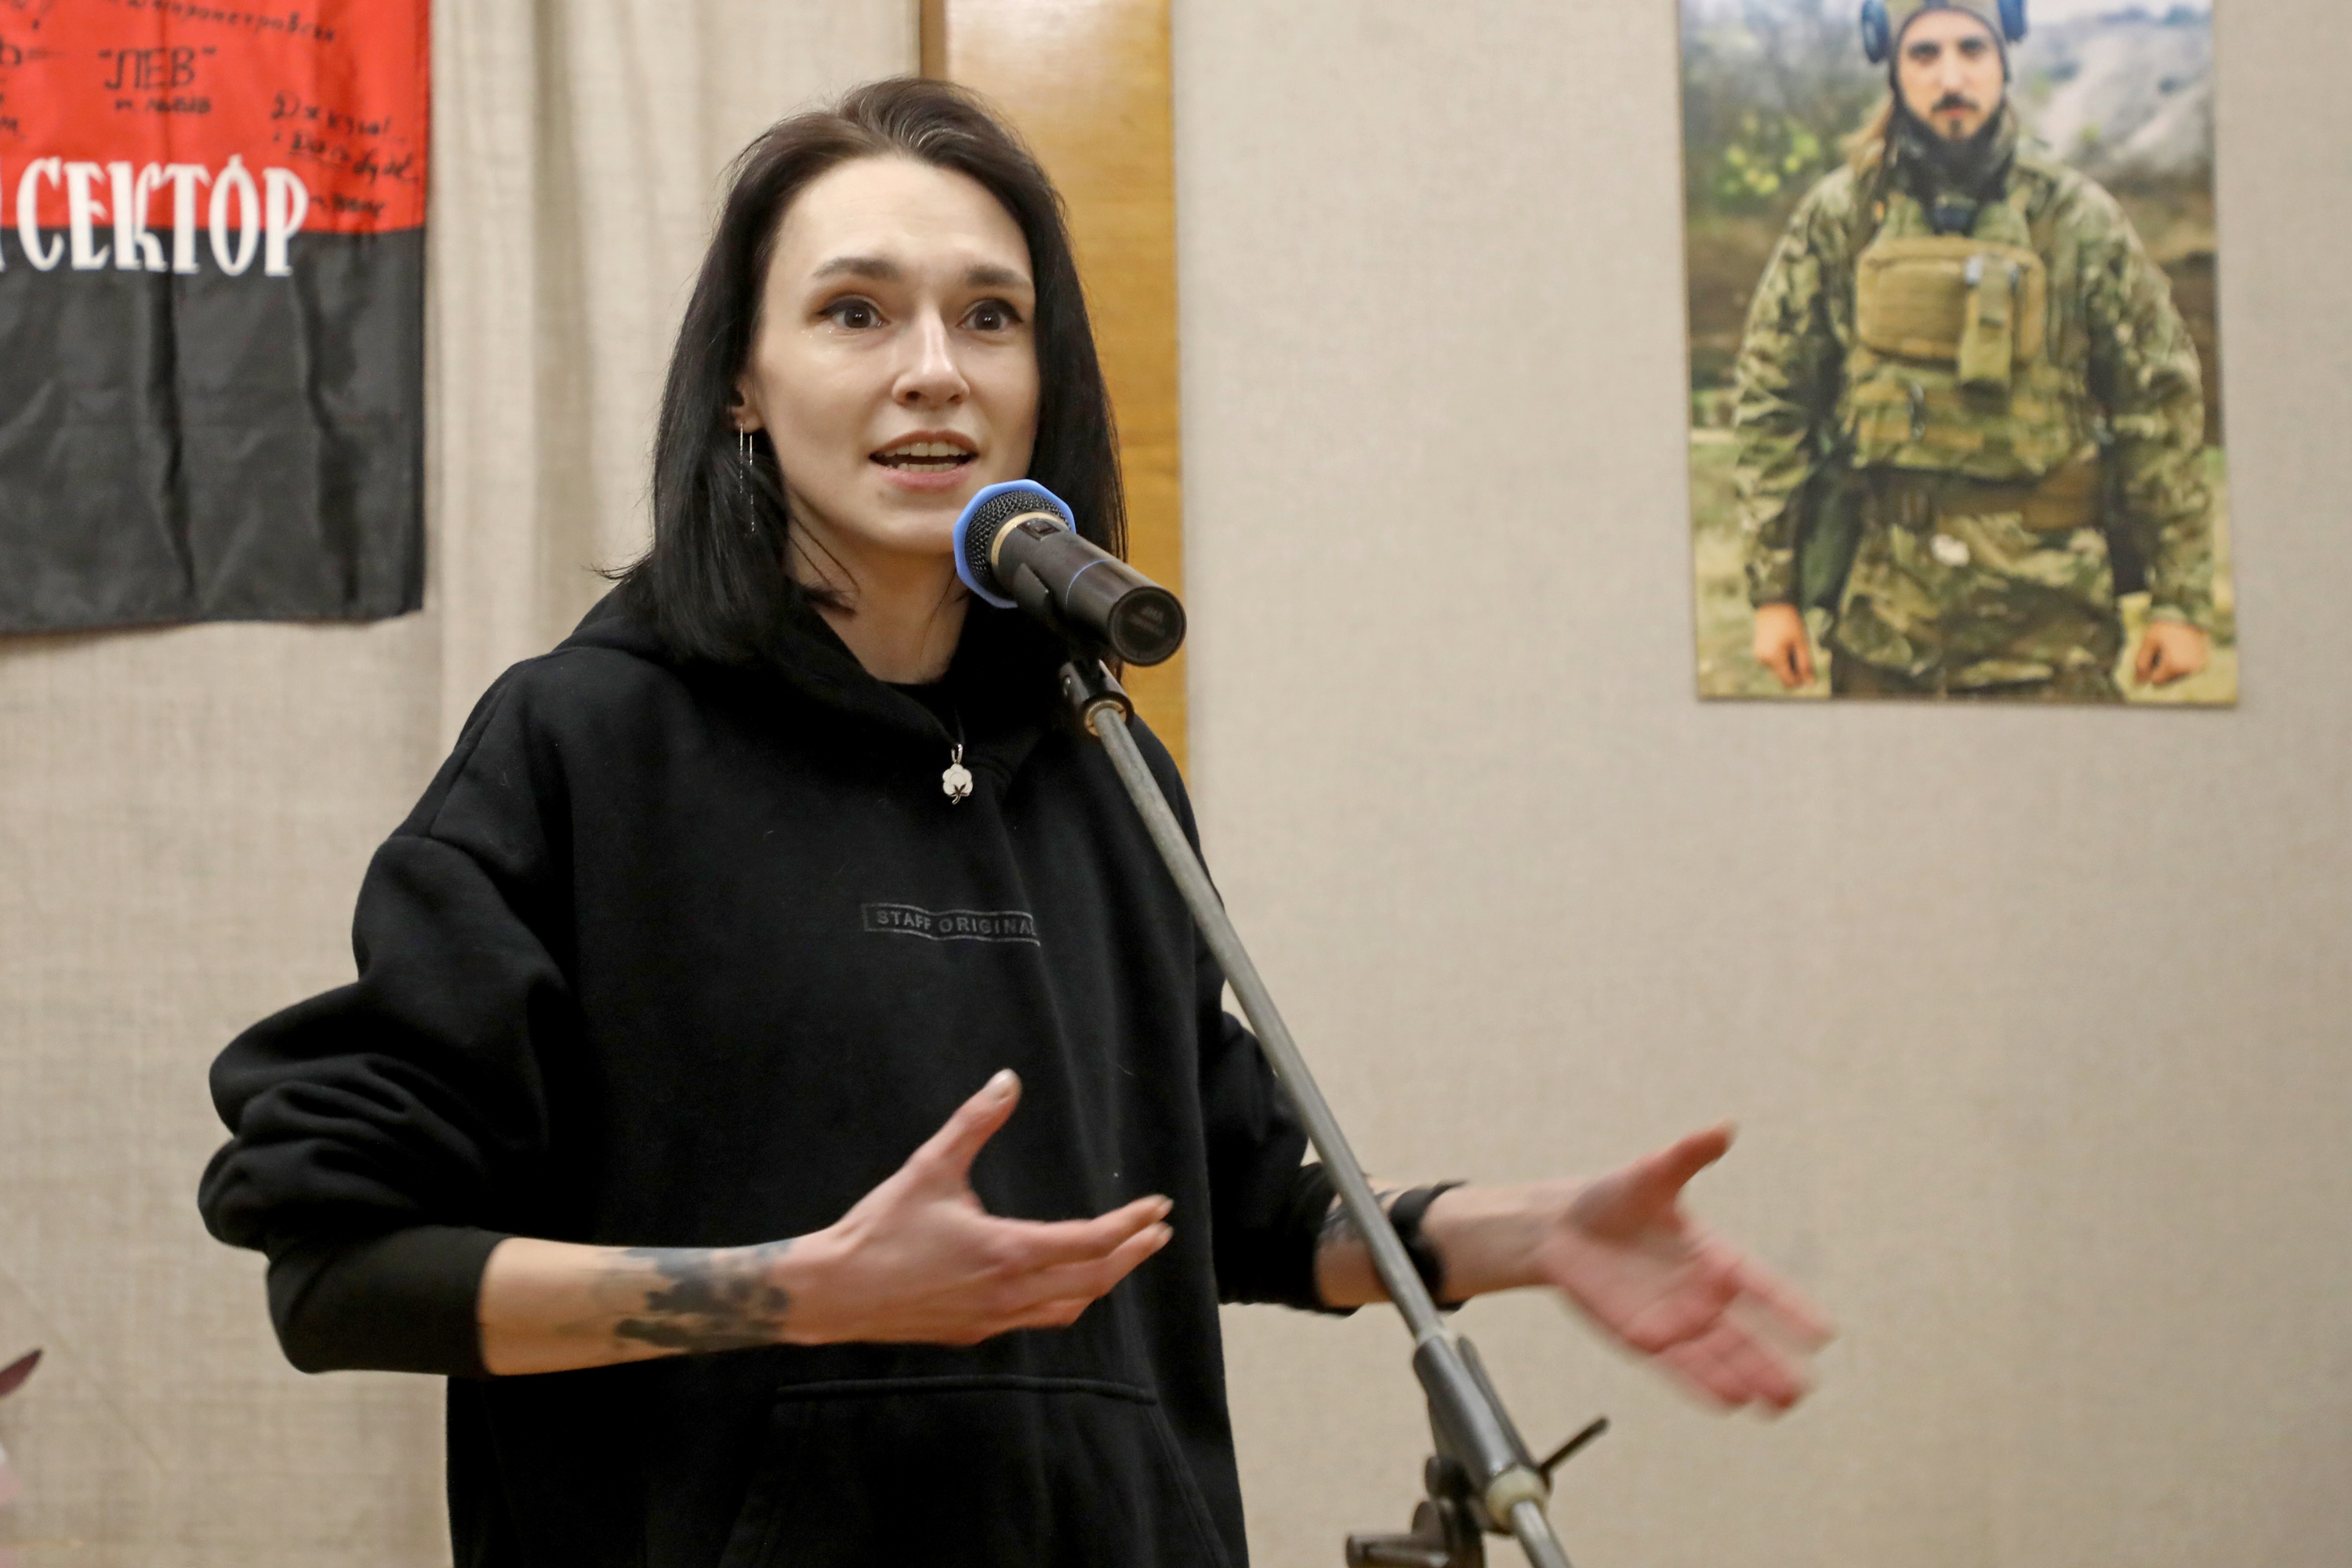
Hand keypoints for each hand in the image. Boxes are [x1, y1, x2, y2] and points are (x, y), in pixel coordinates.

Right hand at [788, 1070, 1172, 1345]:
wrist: (832, 1292)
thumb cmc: (879, 1228)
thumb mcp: (930, 1166)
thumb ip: (974, 1122)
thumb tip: (1008, 1079)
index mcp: (1009, 1252)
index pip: (1093, 1241)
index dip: (1132, 1223)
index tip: (1159, 1207)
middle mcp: (1010, 1293)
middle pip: (1095, 1279)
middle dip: (1133, 1254)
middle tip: (1159, 1231)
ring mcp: (993, 1319)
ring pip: (1069, 1307)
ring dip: (1102, 1281)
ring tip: (1121, 1257)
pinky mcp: (973, 1334)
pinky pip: (1036, 1320)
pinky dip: (1064, 1300)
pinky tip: (1060, 1285)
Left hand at [1529, 1126, 1830, 1411]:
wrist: (1560, 1228)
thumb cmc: (1612, 1198)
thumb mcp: (1650, 1175)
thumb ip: (1687, 1156)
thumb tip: (1723, 1127)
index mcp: (1712, 1255)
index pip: (1760, 1286)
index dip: (1790, 1309)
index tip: (1824, 1333)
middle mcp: (1700, 1294)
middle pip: (1745, 1334)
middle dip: (1773, 1360)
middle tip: (1805, 1388)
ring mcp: (1673, 1320)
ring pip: (1718, 1356)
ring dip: (1745, 1377)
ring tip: (1776, 1402)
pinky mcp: (1642, 1337)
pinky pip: (1677, 1365)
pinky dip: (1701, 1382)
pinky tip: (1728, 1401)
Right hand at [1752, 603, 1815, 688]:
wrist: (1772, 606)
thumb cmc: (1790, 623)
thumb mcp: (1801, 643)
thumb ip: (1806, 664)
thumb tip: (1810, 684)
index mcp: (1774, 658)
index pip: (1788, 681)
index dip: (1800, 681)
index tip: (1808, 672)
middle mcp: (1763, 661)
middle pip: (1783, 677)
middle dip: (1794, 670)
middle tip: (1800, 653)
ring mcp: (1759, 657)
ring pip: (1778, 670)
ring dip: (1788, 664)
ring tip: (1791, 646)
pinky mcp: (1758, 653)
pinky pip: (1772, 663)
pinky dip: (1781, 659)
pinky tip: (1784, 645)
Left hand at [2132, 621, 2207, 685]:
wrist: (2189, 614)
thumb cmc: (2165, 627)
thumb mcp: (2148, 642)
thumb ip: (2141, 663)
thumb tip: (2139, 683)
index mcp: (2174, 666)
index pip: (2156, 681)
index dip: (2151, 669)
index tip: (2155, 654)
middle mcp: (2189, 669)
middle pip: (2167, 680)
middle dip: (2162, 669)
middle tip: (2164, 650)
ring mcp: (2198, 667)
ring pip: (2178, 677)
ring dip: (2172, 668)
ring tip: (2173, 649)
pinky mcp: (2204, 664)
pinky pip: (2188, 671)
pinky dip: (2183, 665)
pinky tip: (2181, 651)